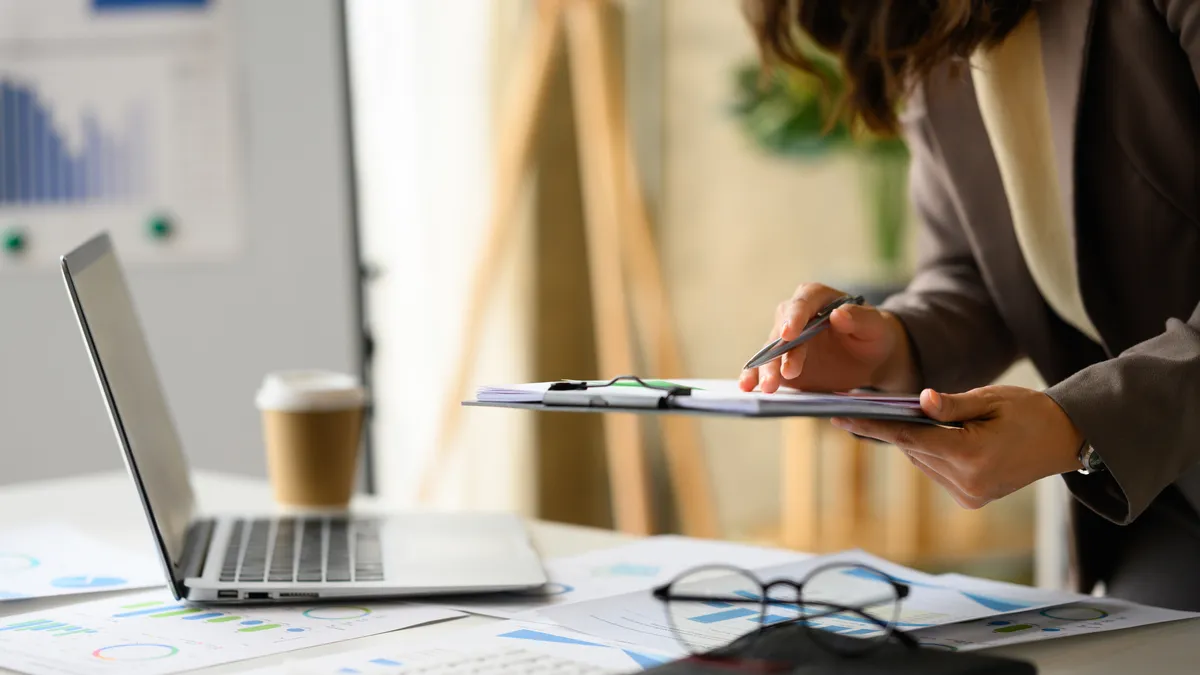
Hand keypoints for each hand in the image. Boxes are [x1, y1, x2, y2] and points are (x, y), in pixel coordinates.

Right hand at [739, 283, 917, 393]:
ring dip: (764, 369)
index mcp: (817, 298)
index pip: (803, 302)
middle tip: (783, 374)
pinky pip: (764, 368)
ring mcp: (785, 341)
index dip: (795, 317)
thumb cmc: (873, 335)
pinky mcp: (780, 362)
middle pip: (782, 330)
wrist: (868, 359)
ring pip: (770, 352)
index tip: (790, 334)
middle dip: (779, 353)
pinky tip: (747, 387)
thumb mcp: (875, 327)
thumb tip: (838, 315)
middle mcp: (795, 316)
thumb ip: (860, 319)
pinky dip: (755, 377)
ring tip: (764, 387)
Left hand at [830, 386, 1085, 508]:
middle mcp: (967, 482)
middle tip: (866, 407)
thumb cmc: (1029, 411)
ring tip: (906, 417)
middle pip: (913, 450)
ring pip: (922, 462)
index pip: (907, 438)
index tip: (840, 417)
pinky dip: (931, 454)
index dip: (872, 426)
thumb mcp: (990, 399)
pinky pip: (937, 471)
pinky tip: (937, 437)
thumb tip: (918, 402)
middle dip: (892, 428)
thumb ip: (951, 405)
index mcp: (970, 455)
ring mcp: (970, 495)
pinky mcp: (972, 499)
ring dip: (914, 442)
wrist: (1065, 439)